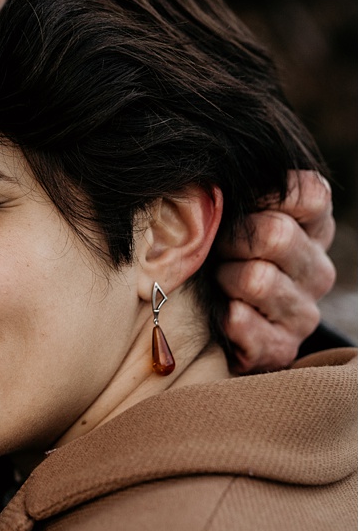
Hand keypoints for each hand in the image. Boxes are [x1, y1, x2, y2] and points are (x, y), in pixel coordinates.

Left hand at [216, 168, 335, 371]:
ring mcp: (303, 313)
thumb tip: (212, 181)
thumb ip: (236, 193)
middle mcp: (318, 271)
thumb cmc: (222, 256)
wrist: (215, 330)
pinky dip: (223, 316)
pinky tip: (219, 313)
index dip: (267, 192)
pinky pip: (244, 324)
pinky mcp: (281, 349)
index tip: (235, 200)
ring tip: (216, 282)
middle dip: (232, 238)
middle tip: (215, 247)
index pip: (311, 195)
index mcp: (315, 229)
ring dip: (223, 278)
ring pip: (258, 278)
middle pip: (277, 234)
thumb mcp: (236, 217)